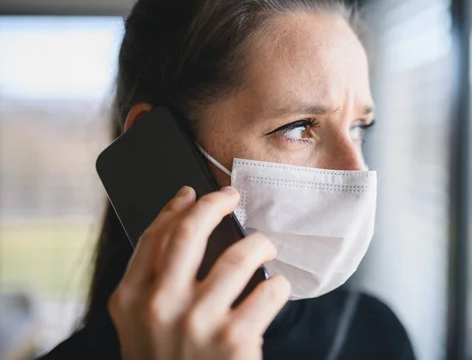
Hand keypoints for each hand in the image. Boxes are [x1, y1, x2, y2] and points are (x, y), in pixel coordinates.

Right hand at [108, 186, 289, 359]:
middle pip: (192, 231)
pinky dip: (279, 285)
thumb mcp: (140, 327)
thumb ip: (152, 283)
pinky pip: (269, 289)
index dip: (177, 207)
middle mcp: (160, 305)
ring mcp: (198, 322)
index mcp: (130, 299)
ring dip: (261, 244)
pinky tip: (276, 289)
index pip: (154, 235)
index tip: (193, 194)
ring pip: (241, 254)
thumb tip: (184, 226)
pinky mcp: (235, 339)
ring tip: (266, 248)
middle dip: (216, 203)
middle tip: (232, 197)